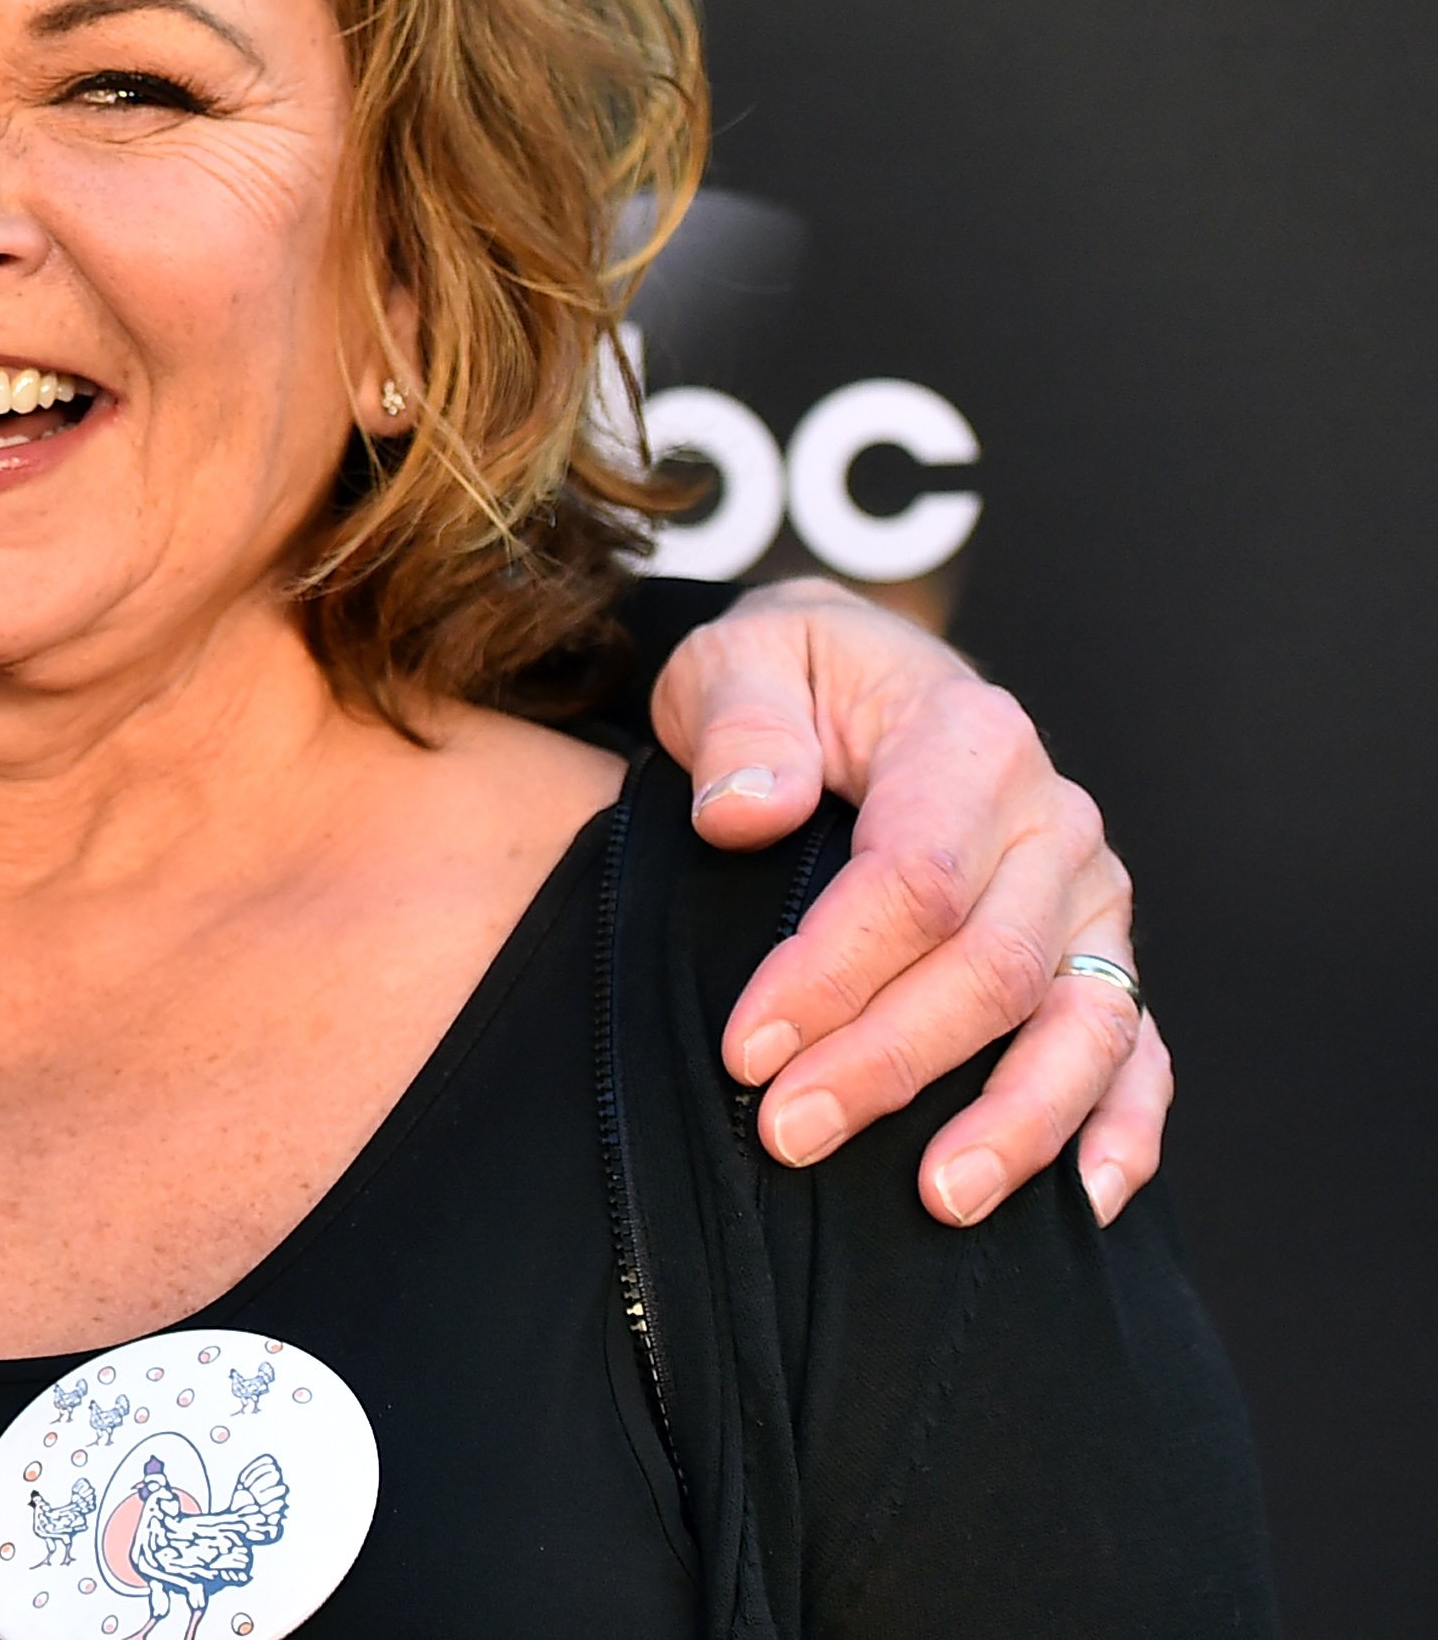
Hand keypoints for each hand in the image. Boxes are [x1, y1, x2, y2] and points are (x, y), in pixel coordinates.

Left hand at [651, 578, 1162, 1229]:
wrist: (856, 671)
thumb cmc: (786, 680)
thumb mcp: (732, 664)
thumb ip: (739, 726)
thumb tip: (747, 812)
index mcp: (969, 739)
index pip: (914, 879)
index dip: (832, 972)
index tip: (745, 1049)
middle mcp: (1052, 821)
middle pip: (991, 967)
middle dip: (890, 1063)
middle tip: (787, 1134)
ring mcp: (1089, 896)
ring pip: (1082, 1024)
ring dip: (1015, 1122)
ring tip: (940, 1202)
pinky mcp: (1099, 952)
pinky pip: (1135, 1047)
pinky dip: (1122, 1126)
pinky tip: (1087, 1204)